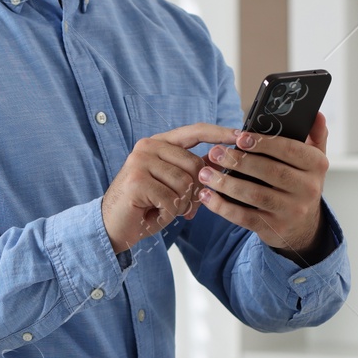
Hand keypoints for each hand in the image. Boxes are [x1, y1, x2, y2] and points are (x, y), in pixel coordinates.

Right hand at [102, 122, 236, 253]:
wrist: (113, 226)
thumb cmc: (146, 205)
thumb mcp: (173, 184)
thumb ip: (194, 170)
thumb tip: (223, 160)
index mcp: (159, 143)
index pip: (196, 131)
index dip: (220, 133)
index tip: (243, 135)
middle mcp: (148, 146)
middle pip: (196, 164)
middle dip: (194, 191)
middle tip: (179, 205)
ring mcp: (140, 161)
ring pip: (185, 183)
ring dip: (179, 204)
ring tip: (162, 208)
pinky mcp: (137, 180)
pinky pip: (172, 199)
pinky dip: (168, 213)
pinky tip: (153, 213)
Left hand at [196, 113, 331, 264]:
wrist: (304, 227)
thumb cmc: (301, 184)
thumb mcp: (314, 160)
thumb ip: (315, 135)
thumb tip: (316, 114)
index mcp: (316, 166)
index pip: (290, 150)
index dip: (263, 143)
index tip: (239, 137)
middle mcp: (308, 189)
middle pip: (270, 171)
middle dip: (239, 161)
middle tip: (215, 152)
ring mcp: (291, 211)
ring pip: (254, 195)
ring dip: (226, 183)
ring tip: (205, 173)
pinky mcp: (273, 228)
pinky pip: (244, 217)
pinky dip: (222, 207)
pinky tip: (207, 196)